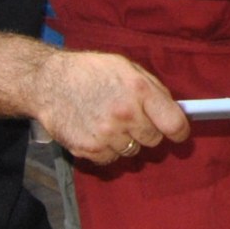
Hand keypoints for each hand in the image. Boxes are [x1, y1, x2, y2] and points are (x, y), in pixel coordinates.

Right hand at [35, 49, 188, 164]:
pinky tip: (96, 131)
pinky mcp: (88, 149)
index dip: (180, 131)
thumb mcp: (128, 69)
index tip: (179, 133)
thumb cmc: (91, 73)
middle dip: (148, 131)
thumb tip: (176, 111)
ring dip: (125, 140)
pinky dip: (107, 150)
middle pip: (154, 140)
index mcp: (139, 90)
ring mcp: (106, 134)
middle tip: (131, 118)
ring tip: (108, 121)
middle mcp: (125, 114)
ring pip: (132, 151)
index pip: (173, 123)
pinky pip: (111, 159)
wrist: (49, 82)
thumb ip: (153, 90)